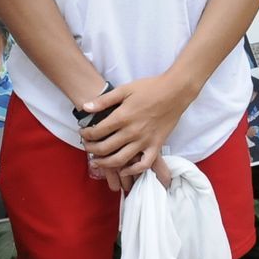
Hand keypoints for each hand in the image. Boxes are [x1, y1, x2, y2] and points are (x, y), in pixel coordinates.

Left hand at [79, 72, 196, 177]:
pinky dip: (132, 170)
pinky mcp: (156, 146)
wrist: (175, 91)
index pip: (98, 131)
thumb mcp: (124, 89)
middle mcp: (132, 132)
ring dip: (105, 163)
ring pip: (120, 159)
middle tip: (87, 147)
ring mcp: (145, 141)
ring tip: (97, 162)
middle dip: (92, 149)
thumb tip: (85, 108)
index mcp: (122, 117)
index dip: (87, 134)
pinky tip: (123, 169)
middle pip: (105, 148)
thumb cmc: (149, 88)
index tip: (83, 133)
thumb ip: (104, 100)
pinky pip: (144, 164)